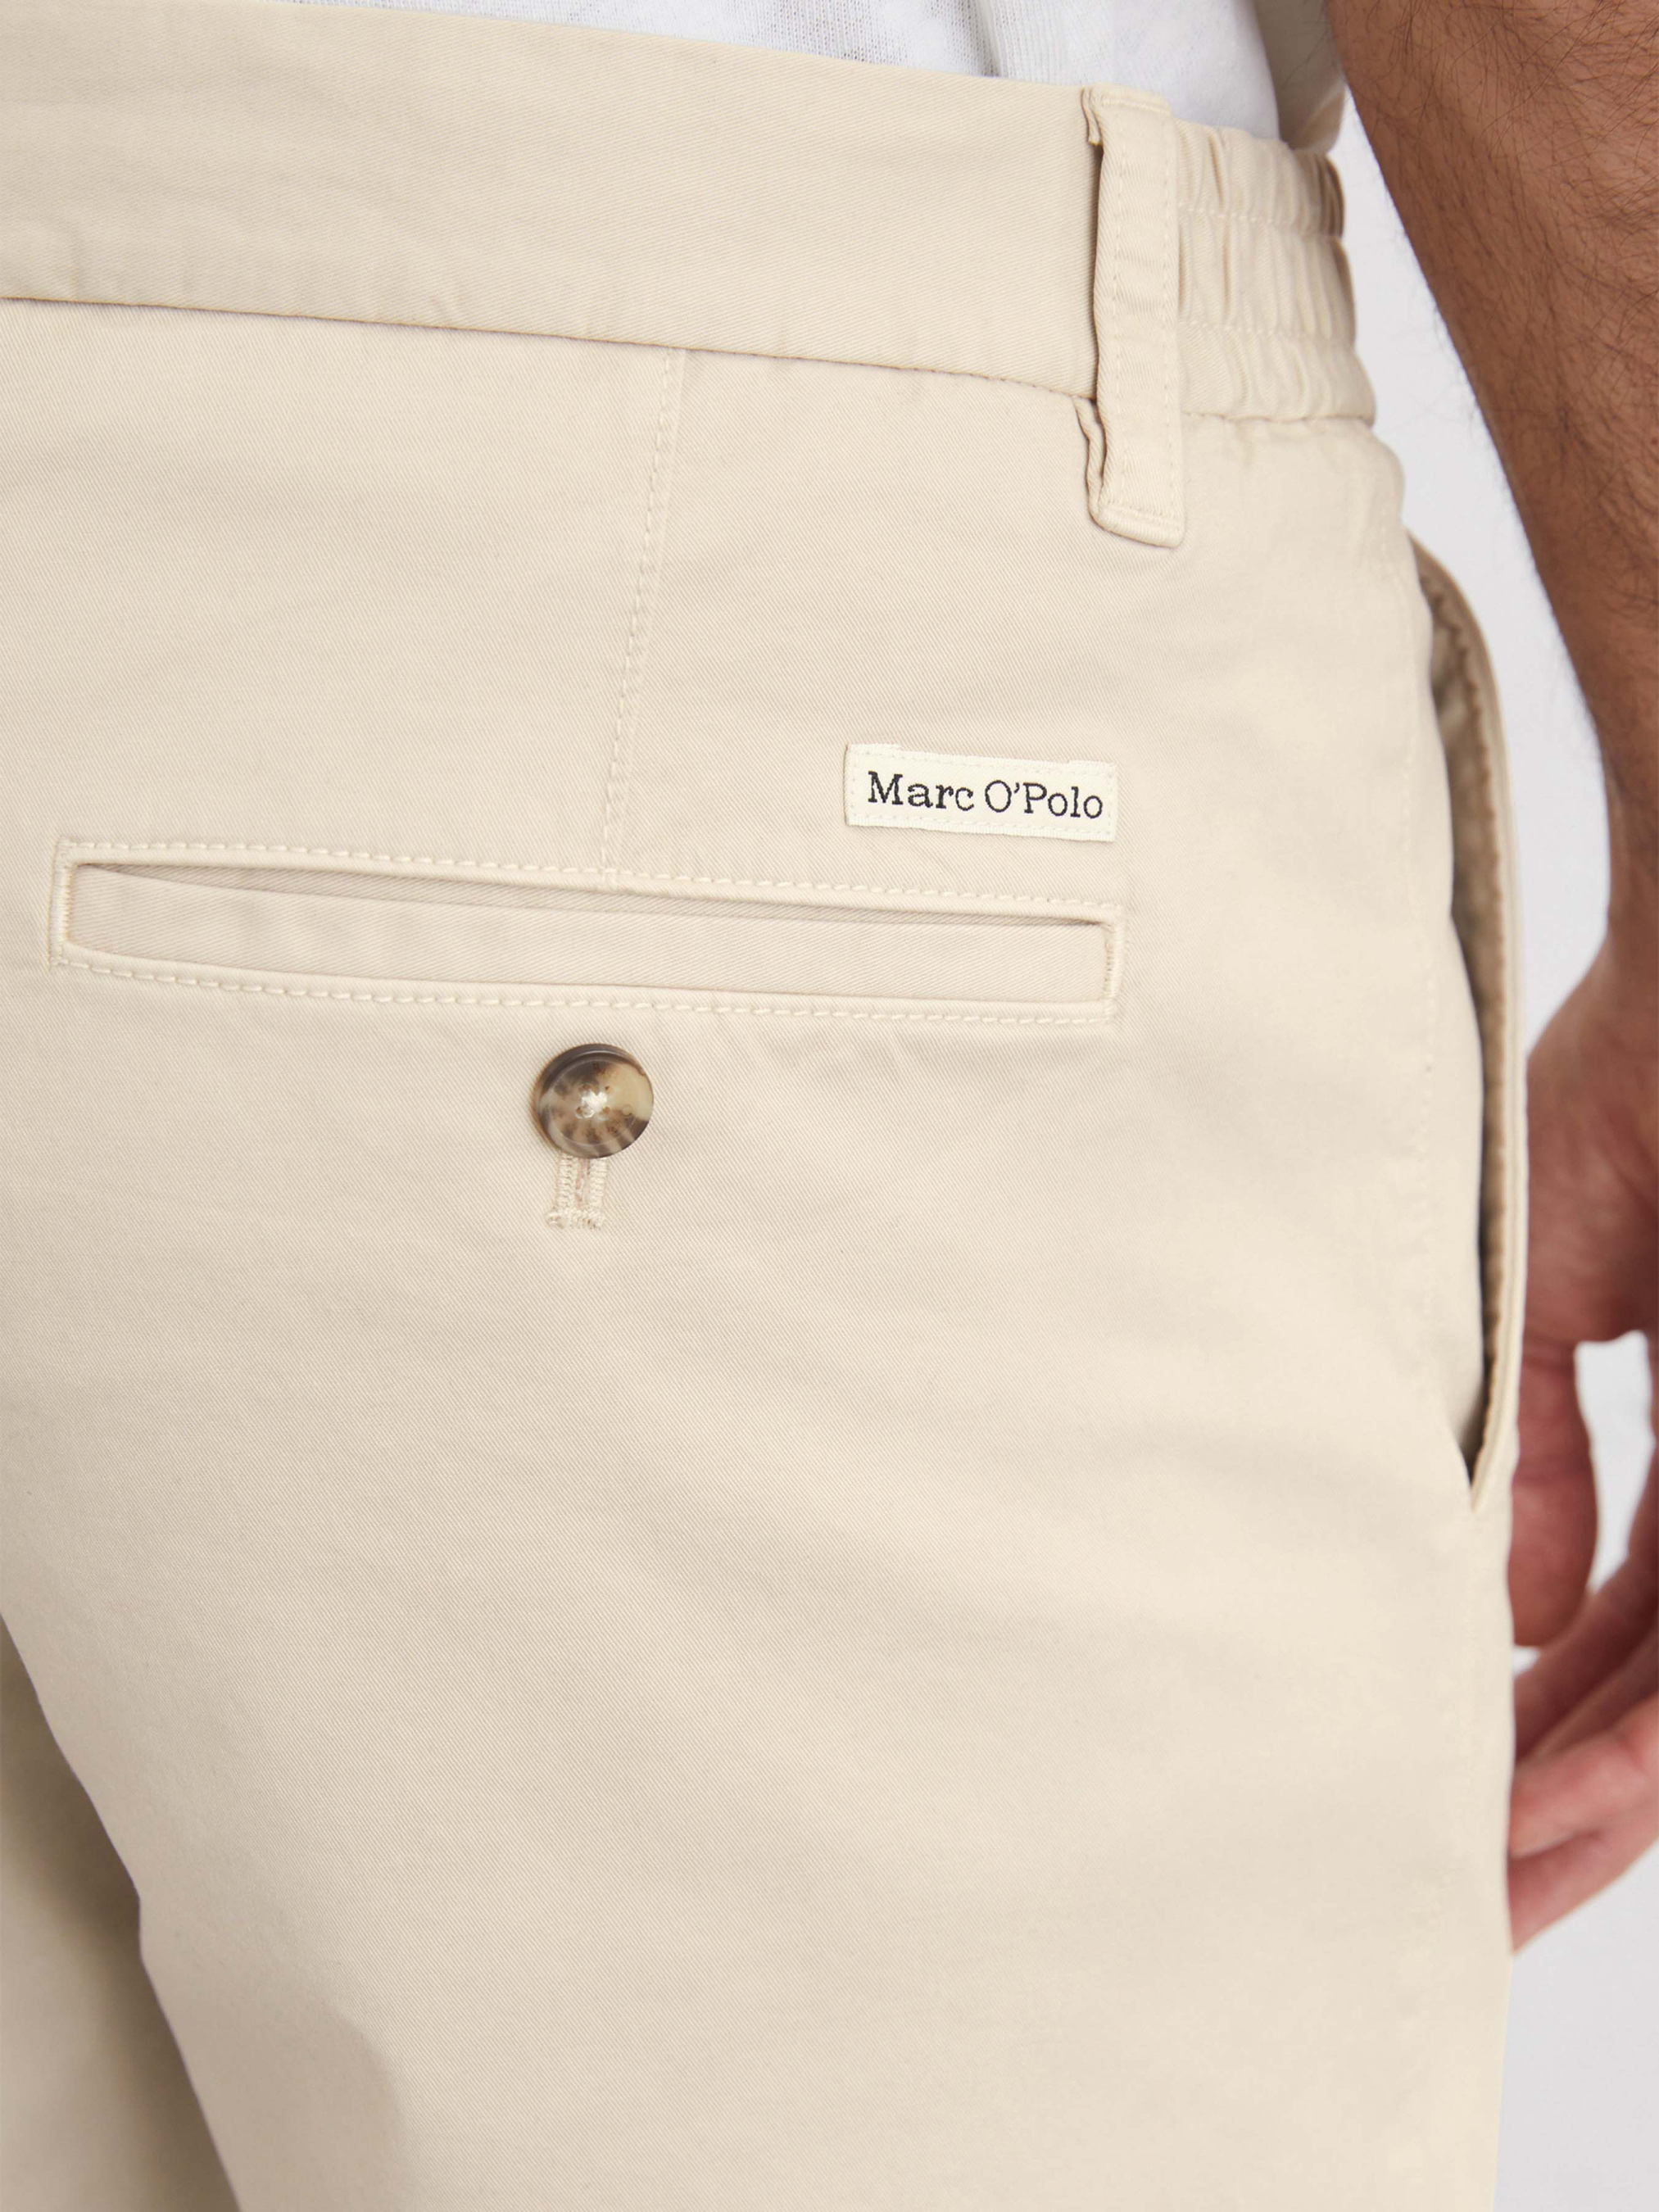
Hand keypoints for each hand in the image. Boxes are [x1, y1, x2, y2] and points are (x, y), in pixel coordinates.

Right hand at [1508, 935, 1656, 1947]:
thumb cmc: (1621, 1095)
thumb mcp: (1540, 1295)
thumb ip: (1529, 1454)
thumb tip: (1522, 1612)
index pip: (1611, 1625)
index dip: (1527, 1717)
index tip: (1437, 1797)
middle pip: (1653, 1686)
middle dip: (1559, 1801)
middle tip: (1461, 1902)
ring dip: (1595, 1798)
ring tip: (1491, 1885)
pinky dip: (1650, 1731)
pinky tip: (1572, 1797)